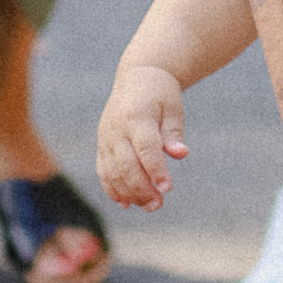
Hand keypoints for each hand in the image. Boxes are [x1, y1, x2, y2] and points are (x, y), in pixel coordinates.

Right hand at [98, 59, 187, 209]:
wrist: (136, 77)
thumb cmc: (160, 93)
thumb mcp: (173, 107)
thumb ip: (174, 132)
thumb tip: (181, 154)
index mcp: (136, 116)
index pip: (146, 148)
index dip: (156, 170)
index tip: (167, 188)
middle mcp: (117, 128)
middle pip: (126, 164)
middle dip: (142, 188)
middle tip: (158, 205)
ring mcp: (106, 137)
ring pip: (112, 171)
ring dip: (129, 193)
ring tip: (149, 206)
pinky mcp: (101, 144)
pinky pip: (103, 170)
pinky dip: (112, 188)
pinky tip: (126, 203)